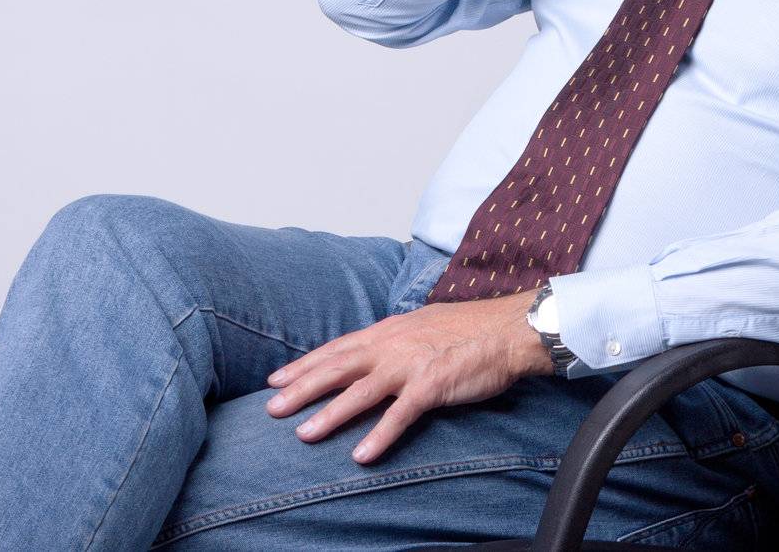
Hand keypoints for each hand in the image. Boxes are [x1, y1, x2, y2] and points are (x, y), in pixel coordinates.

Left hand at [264, 289, 552, 463]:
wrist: (508, 329)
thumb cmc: (470, 328)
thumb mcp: (423, 323)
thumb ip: (396, 337)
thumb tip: (376, 346)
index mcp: (389, 330)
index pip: (338, 348)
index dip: (306, 364)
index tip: (277, 378)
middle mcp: (393, 345)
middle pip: (338, 368)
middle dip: (301, 388)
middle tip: (271, 408)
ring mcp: (411, 364)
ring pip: (360, 391)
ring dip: (329, 414)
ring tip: (303, 435)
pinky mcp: (432, 385)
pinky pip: (400, 414)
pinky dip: (379, 435)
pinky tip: (361, 455)